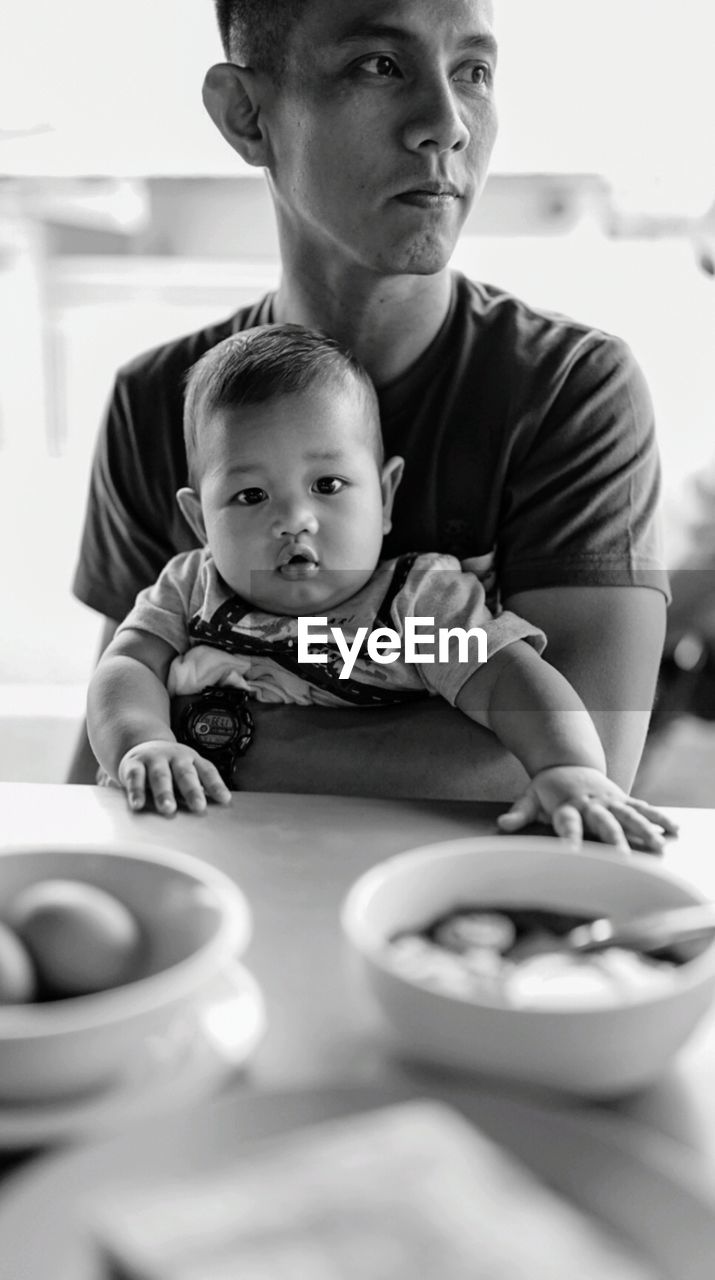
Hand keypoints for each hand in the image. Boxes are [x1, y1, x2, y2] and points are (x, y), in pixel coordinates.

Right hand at [117, 740, 231, 815]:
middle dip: (192, 791)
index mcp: (192, 760)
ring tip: (168, 808)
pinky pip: (135, 778)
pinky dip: (136, 791)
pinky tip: (138, 804)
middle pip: (185, 774)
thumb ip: (198, 787)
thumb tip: (215, 808)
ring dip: (164, 793)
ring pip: (160, 776)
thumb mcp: (186, 770)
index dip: (216, 785)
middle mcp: (174, 757)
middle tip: (198, 806)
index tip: (224, 799)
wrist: (141, 744)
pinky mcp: (133, 764)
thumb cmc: (170, 766)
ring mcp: (154, 759)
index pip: (207, 771)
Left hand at [496, 766, 677, 852]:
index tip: (572, 857)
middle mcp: (590, 803)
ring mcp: (609, 800)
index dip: (570, 840)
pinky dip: (658, 818)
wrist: (567, 760)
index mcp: (566, 805)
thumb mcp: (529, 797)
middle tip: (624, 859)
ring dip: (644, 830)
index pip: (567, 825)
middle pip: (603, 822)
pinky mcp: (622, 799)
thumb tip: (502, 823)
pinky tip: (673, 830)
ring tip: (658, 847)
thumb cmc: (547, 788)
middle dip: (614, 840)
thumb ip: (519, 813)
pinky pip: (642, 808)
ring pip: (628, 815)